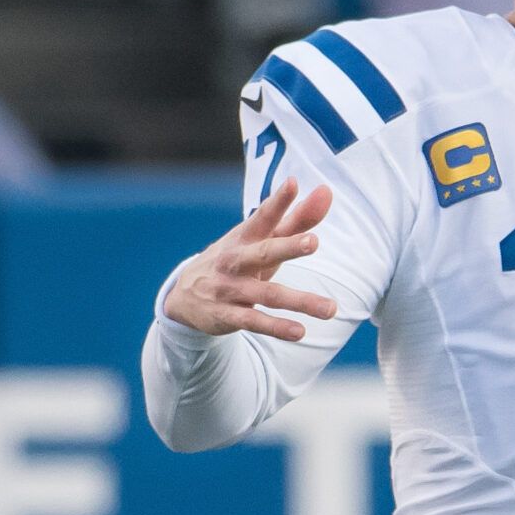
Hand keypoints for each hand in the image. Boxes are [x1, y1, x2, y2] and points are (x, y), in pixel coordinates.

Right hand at [162, 178, 337, 340]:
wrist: (184, 296)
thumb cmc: (238, 259)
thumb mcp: (262, 240)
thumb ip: (297, 219)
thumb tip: (327, 191)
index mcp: (246, 236)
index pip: (263, 216)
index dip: (278, 200)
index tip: (293, 183)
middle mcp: (236, 260)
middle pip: (264, 252)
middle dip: (288, 246)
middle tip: (314, 241)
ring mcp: (230, 289)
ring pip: (268, 295)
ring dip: (300, 301)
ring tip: (331, 309)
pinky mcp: (227, 316)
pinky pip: (254, 322)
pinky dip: (276, 327)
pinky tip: (300, 331)